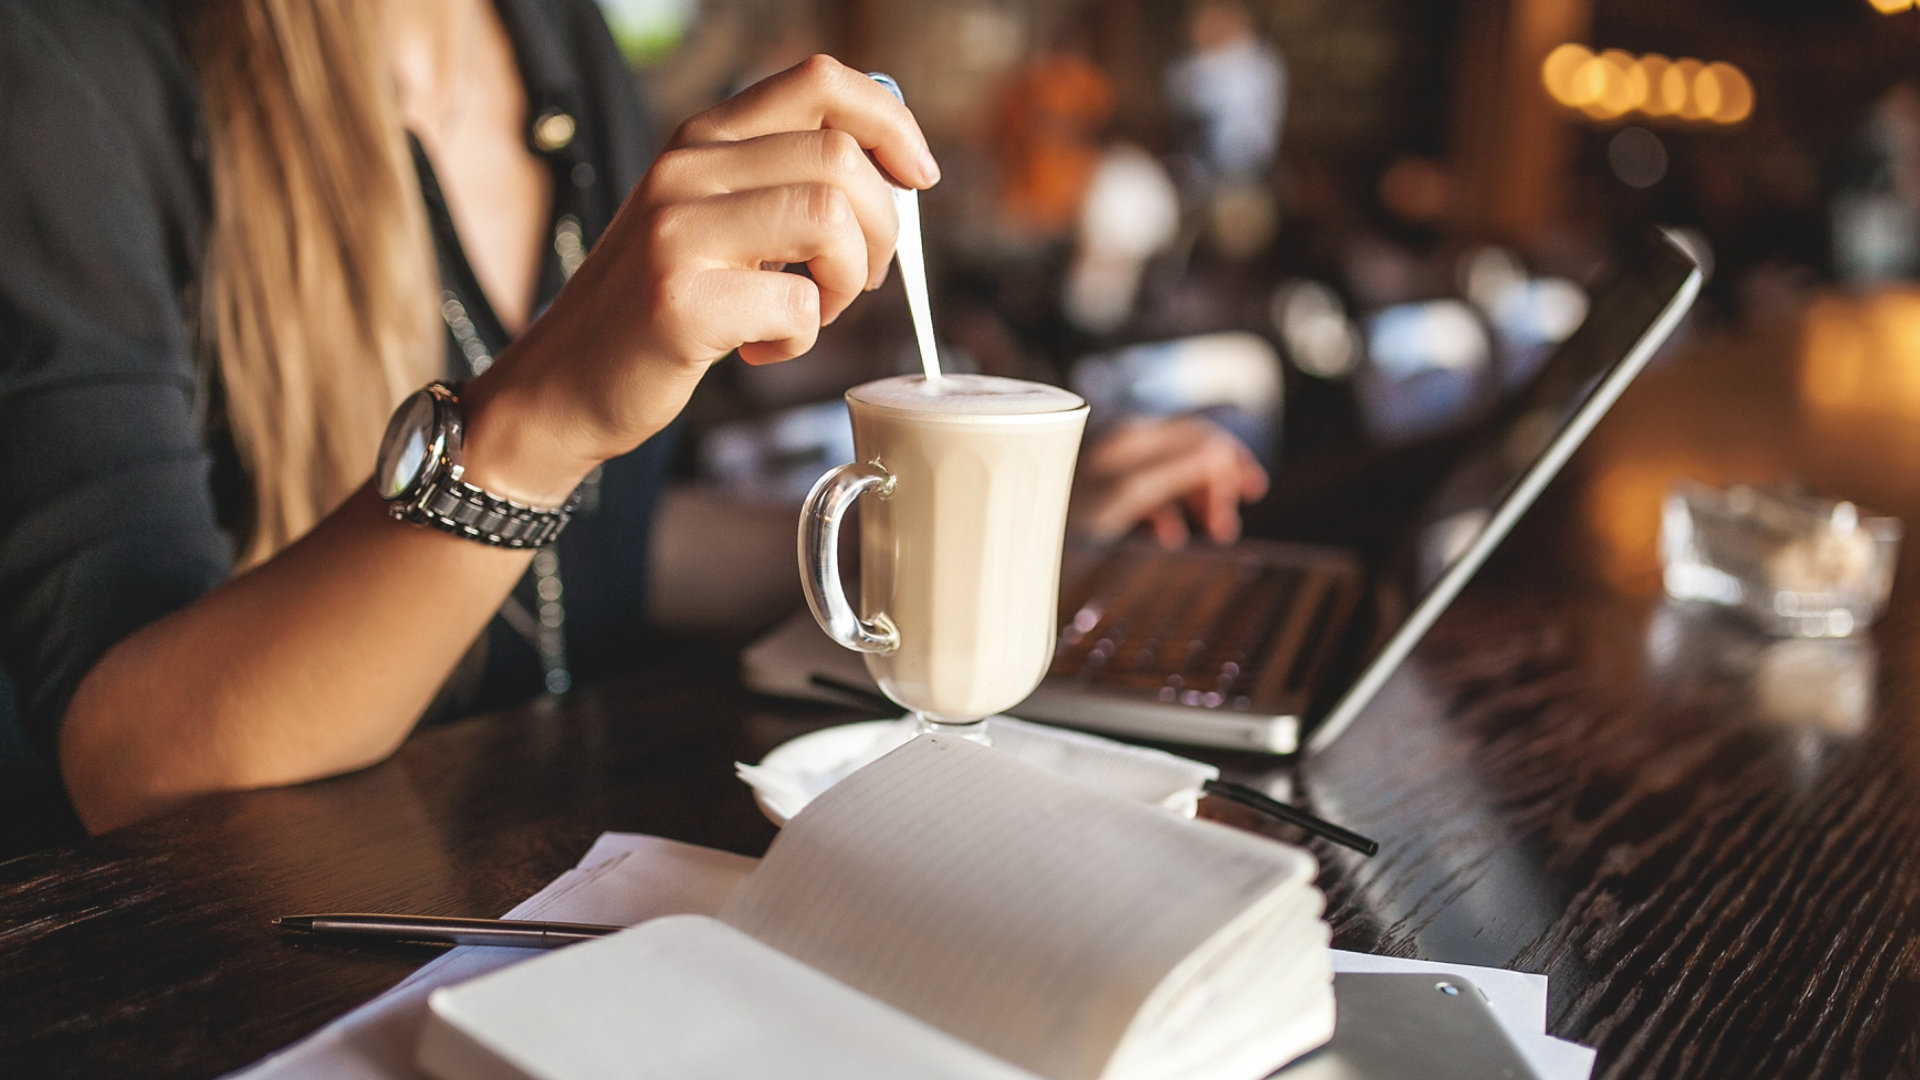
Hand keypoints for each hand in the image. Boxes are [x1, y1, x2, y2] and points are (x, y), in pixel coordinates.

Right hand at [465, 55, 937, 502]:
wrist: (564, 383)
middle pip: (842, 160)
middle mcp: (686, 169)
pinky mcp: (681, 303)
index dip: (890, 121)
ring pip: (831, 220)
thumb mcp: (711, 219)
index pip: (819, 80)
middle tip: (851, 282)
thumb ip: (781, 183)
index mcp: (702, 138)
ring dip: (847, 282)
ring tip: (809, 312)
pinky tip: (759, 350)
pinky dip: (800, 340)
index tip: (919, 175)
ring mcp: (678, 233)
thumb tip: (896, 173)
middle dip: (880, 232)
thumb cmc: (659, 306)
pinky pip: (798, 305)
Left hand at [1068, 417, 1269, 546]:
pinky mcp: (1097, 487)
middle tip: (1226, 528)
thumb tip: (1220, 451)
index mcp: (1131, 438)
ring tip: (1209, 533)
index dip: (1232, 460)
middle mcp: (1121, 443)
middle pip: (1188, 451)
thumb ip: (1172, 471)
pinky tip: (1168, 535)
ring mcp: (1108, 464)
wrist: (1007, 537)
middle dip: (1215, 485)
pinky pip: (1145, 489)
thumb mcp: (1122, 498)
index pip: (1200, 434)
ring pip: (1169, 472)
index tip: (1252, 493)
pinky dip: (1166, 509)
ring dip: (1196, 498)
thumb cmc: (1056, 516)